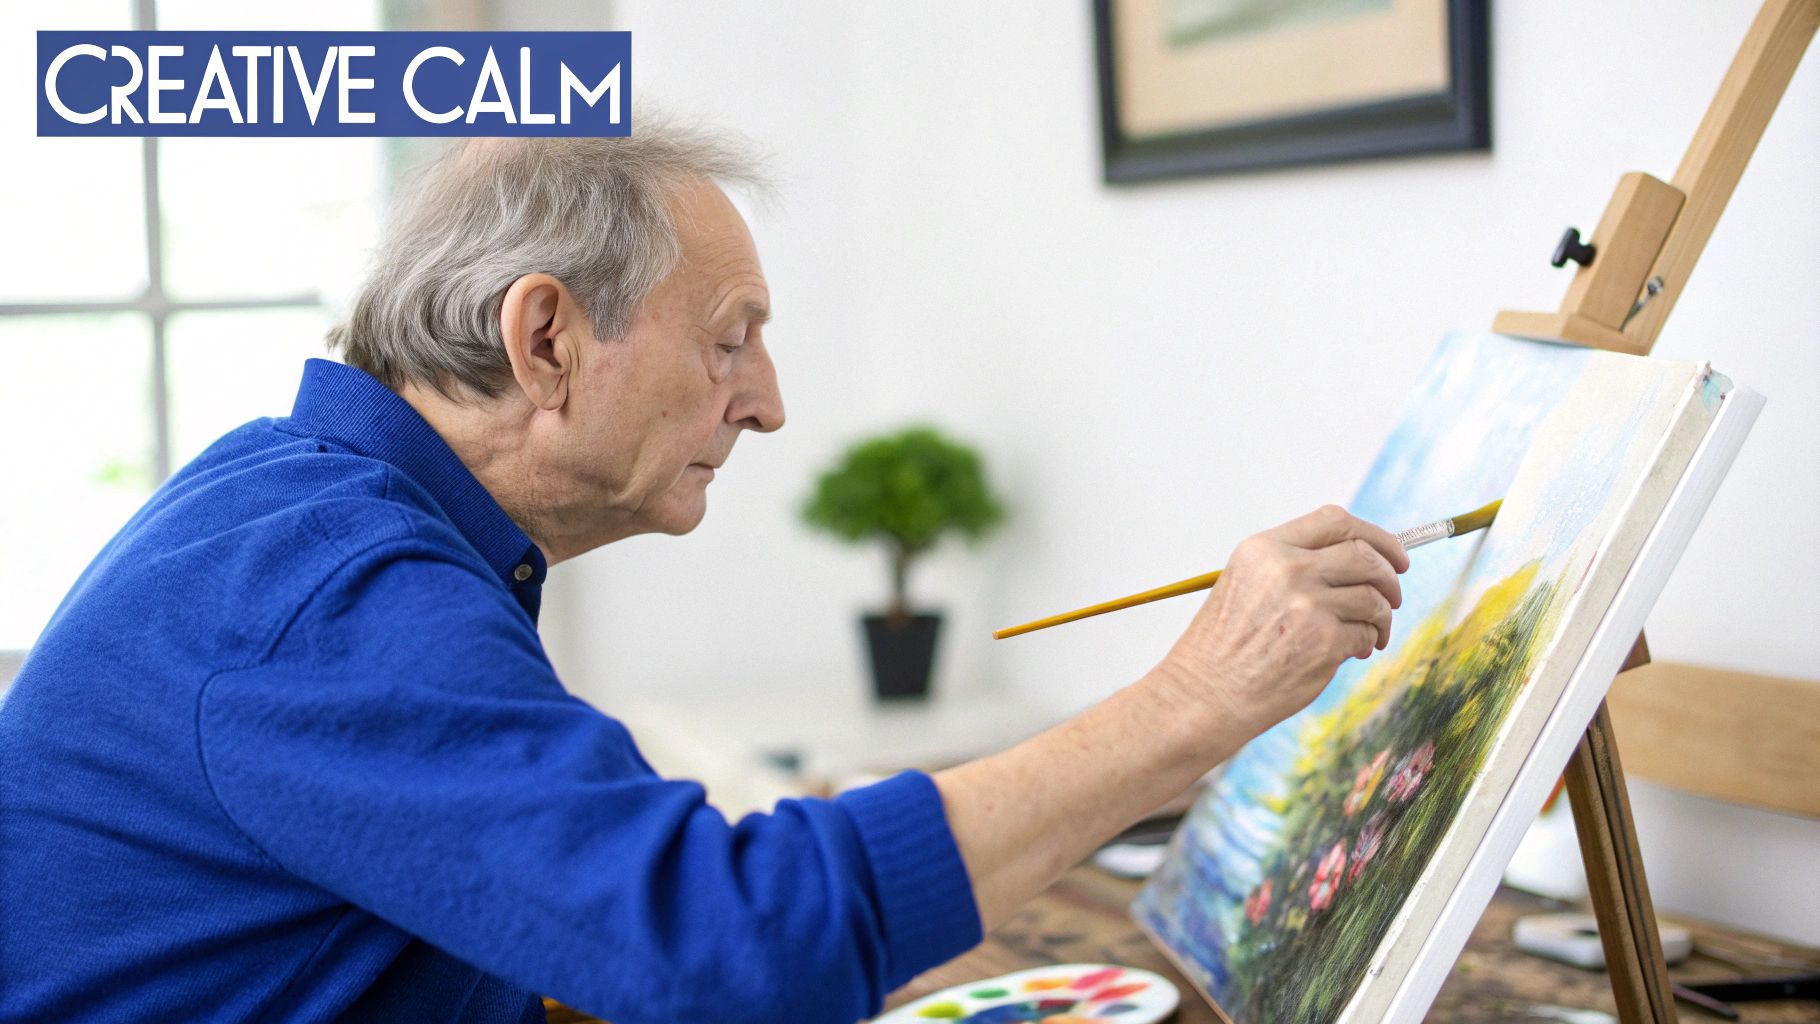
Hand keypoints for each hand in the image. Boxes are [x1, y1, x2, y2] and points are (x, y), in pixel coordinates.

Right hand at [1154, 505, 1408, 742]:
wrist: (1204, 694)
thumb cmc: (1225, 645)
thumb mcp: (1246, 583)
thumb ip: (1293, 565)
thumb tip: (1359, 560)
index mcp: (1264, 549)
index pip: (1335, 521)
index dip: (1374, 535)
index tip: (1391, 554)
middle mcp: (1286, 569)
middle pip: (1365, 554)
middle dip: (1390, 575)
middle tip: (1393, 595)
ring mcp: (1307, 605)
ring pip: (1373, 597)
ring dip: (1382, 615)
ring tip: (1372, 632)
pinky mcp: (1324, 641)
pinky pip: (1366, 633)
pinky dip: (1367, 642)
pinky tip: (1351, 651)